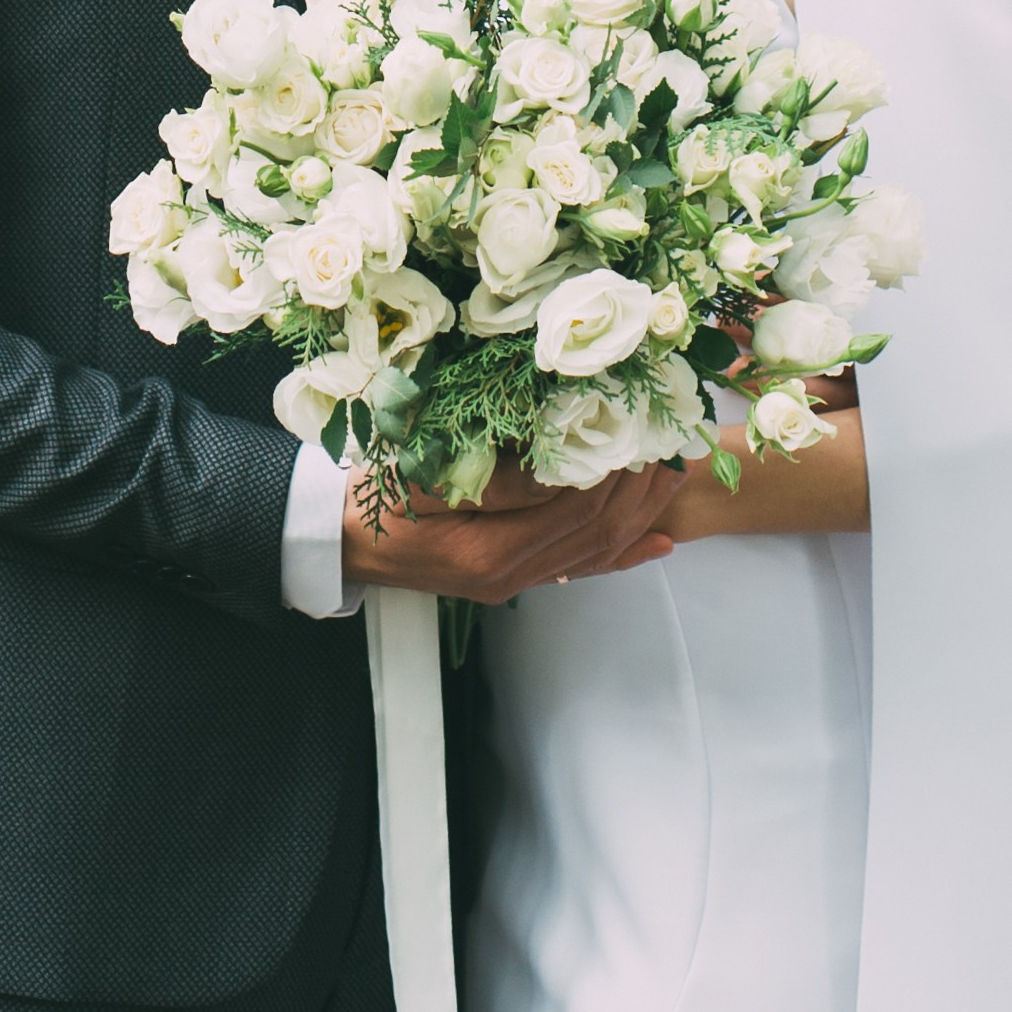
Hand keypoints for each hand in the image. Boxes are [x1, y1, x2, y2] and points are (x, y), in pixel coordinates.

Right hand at [340, 454, 681, 602]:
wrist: (338, 539)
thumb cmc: (374, 494)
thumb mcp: (426, 477)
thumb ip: (495, 479)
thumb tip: (563, 466)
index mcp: (488, 552)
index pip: (575, 511)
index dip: (616, 472)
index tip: (642, 428)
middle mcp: (508, 577)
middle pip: (595, 534)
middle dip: (639, 488)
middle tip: (672, 443)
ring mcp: (510, 583)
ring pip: (595, 553)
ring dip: (640, 514)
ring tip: (673, 474)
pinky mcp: (508, 579)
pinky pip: (577, 572)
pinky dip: (622, 556)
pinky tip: (656, 541)